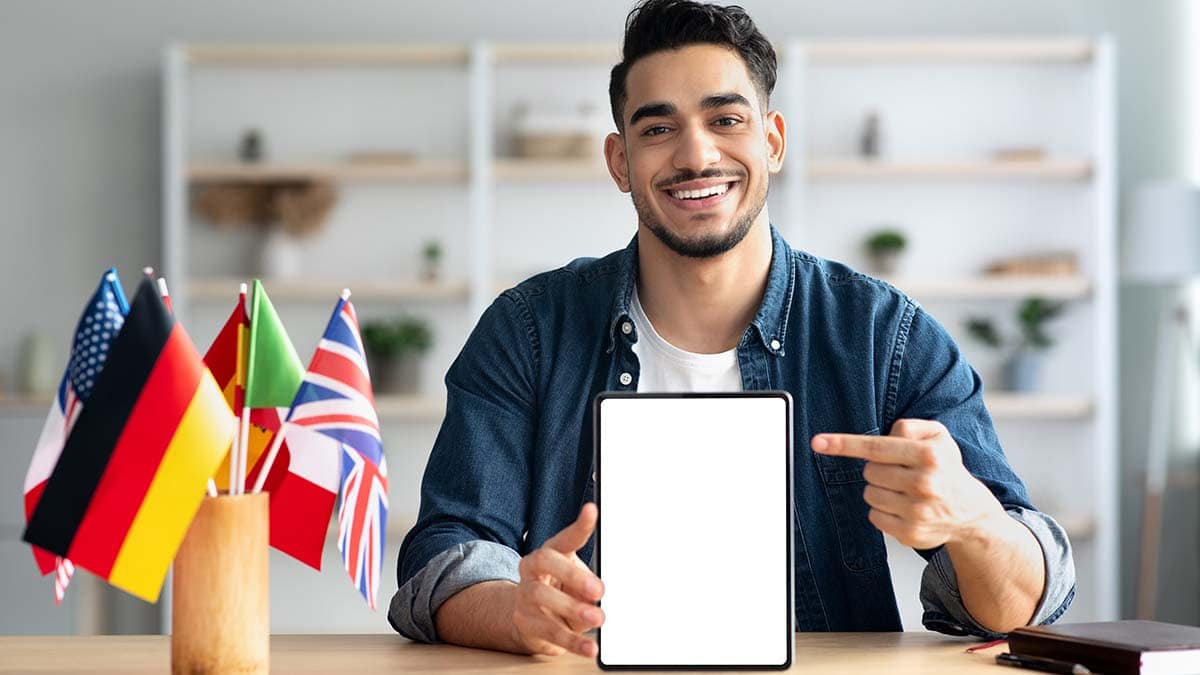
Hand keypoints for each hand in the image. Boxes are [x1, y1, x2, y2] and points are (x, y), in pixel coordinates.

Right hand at [511, 502, 604, 656]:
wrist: (531, 620)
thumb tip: (598, 594)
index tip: (592, 511)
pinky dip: (572, 642)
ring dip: (572, 608)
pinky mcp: (526, 623)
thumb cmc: (560, 592)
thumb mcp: (577, 583)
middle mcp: (532, 570)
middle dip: (572, 573)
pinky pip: (549, 632)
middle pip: (544, 562)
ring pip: (541, 597)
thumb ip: (588, 585)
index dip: (578, 526)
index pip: (563, 538)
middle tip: (598, 589)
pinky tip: (589, 647)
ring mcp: (525, 596)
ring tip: (597, 617)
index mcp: (549, 554)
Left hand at [810, 419, 1005, 549]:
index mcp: (928, 455)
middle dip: (879, 470)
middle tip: (901, 472)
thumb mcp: (938, 436)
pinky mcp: (911, 533)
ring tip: (904, 491)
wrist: (971, 512)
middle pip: (869, 471)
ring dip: (880, 490)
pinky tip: (903, 508)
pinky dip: (883, 511)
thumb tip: (886, 434)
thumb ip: (909, 427)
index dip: (843, 444)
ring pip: (869, 494)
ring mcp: (917, 511)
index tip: (818, 442)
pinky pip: (874, 517)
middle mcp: (924, 483)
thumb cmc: (947, 469)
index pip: (875, 447)